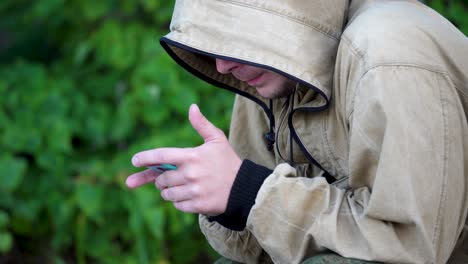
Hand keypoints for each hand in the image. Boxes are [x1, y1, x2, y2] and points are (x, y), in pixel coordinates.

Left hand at [125, 104, 241, 214]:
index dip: (145, 158)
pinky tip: (191, 196)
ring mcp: (193, 191)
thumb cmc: (228, 161)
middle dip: (161, 179)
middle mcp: (190, 174)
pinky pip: (177, 205)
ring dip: (169, 191)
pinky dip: (180, 201)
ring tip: (183, 186)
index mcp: (191, 156)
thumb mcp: (217, 139)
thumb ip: (202, 124)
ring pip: (167, 194)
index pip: (161, 155)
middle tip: (170, 177)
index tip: (134, 160)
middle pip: (161, 179)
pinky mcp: (197, 205)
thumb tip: (192, 107)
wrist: (243, 187)